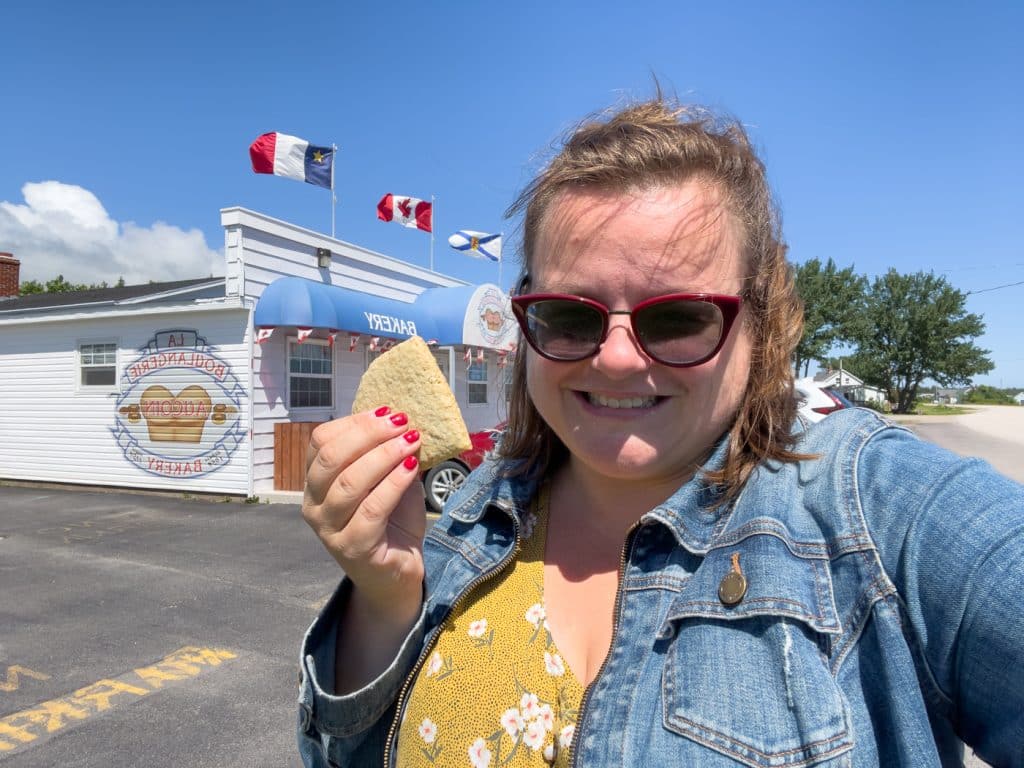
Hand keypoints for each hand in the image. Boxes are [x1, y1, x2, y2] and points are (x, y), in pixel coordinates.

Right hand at [302, 407, 425, 624]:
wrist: (397, 573)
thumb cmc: (391, 521)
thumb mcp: (386, 479)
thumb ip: (386, 452)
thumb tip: (402, 417)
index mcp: (315, 482)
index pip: (321, 441)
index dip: (355, 422)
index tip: (388, 411)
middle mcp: (313, 505)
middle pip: (331, 457)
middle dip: (369, 433)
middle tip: (402, 422)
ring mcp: (328, 529)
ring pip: (350, 482)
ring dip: (384, 455)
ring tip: (412, 441)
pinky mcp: (351, 548)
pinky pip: (371, 509)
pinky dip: (393, 483)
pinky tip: (412, 469)